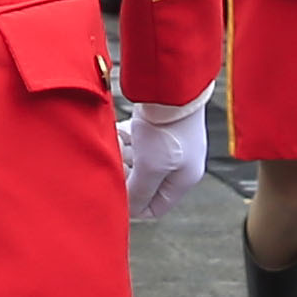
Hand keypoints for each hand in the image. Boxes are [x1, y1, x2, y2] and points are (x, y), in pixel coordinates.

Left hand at [120, 92, 208, 220]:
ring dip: (122, 155)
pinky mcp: (159, 124)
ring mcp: (169, 142)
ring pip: (137, 160)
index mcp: (184, 179)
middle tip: (113, 164)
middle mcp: (179, 163)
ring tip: (114, 144)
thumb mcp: (151, 167)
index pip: (155, 207)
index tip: (114, 194)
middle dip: (125, 176)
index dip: (133, 206)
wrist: (172, 87)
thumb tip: (127, 210)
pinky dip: (124, 137)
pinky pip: (136, 139)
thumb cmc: (166, 129)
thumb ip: (138, 192)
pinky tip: (116, 130)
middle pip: (143, 182)